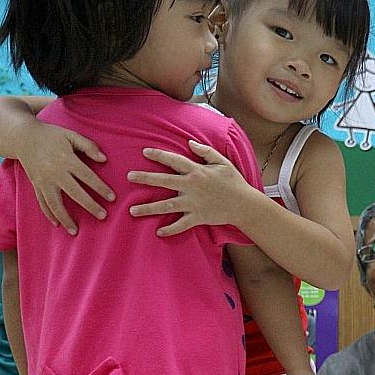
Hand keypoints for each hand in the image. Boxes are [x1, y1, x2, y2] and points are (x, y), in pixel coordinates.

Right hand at [16, 124, 110, 233]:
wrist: (22, 136)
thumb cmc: (51, 135)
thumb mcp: (71, 135)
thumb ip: (88, 146)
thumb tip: (104, 159)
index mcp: (66, 160)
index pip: (87, 176)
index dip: (101, 188)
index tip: (112, 198)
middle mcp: (54, 172)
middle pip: (74, 192)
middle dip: (89, 206)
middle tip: (103, 216)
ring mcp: (43, 180)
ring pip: (55, 203)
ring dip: (65, 218)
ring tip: (76, 231)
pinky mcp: (35, 185)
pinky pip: (42, 202)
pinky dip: (49, 214)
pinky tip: (57, 224)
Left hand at [129, 141, 259, 235]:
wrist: (245, 205)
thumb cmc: (235, 182)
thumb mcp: (223, 162)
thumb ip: (205, 152)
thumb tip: (189, 143)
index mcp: (197, 172)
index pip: (173, 161)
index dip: (158, 155)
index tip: (144, 152)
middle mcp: (191, 187)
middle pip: (163, 181)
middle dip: (145, 179)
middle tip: (129, 177)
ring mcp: (193, 204)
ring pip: (166, 206)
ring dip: (148, 208)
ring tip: (132, 211)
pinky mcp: (197, 217)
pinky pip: (181, 225)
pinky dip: (170, 229)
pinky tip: (158, 232)